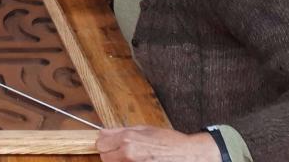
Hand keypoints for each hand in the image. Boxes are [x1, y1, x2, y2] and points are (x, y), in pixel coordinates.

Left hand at [96, 126, 221, 161]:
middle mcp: (128, 154)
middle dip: (110, 153)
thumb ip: (121, 131)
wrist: (188, 156)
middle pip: (104, 157)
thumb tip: (103, 132)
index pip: (100, 144)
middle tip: (121, 151)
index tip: (110, 143)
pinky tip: (140, 161)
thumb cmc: (169, 141)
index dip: (105, 143)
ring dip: (119, 161)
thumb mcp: (145, 129)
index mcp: (128, 139)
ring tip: (134, 157)